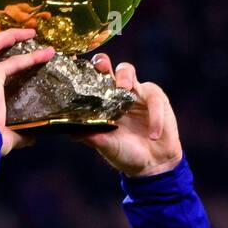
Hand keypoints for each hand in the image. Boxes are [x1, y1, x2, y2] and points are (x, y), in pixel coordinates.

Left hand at [73, 56, 182, 176]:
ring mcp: (136, 92)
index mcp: (101, 103)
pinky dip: (155, 119)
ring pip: (127, 71)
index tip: (72, 62)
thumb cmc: (125, 153)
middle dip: (102, 63)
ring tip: (125, 89)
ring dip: (124, 77)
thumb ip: (92, 137)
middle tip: (101, 68)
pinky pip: (154, 101)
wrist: (152, 164)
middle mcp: (116, 93)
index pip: (89, 82)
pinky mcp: (156, 98)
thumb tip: (71, 131)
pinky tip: (153, 135)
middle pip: (106, 67)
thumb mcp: (106, 146)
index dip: (81, 71)